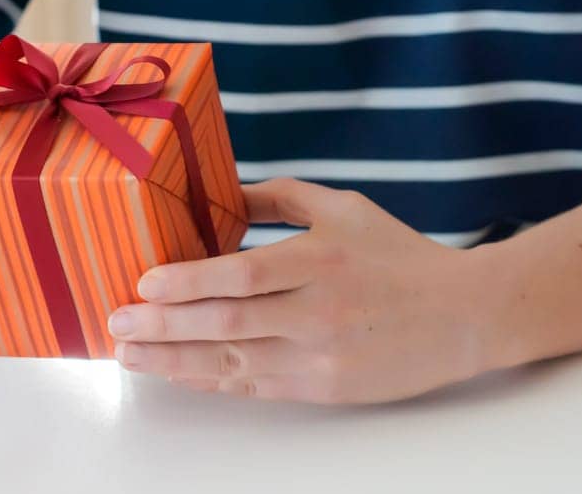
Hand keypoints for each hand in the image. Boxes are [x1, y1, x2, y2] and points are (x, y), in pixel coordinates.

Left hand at [106, 179, 491, 403]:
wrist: (465, 316)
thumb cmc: (398, 255)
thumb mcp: (342, 207)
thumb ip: (279, 198)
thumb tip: (217, 192)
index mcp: (322, 259)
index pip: (244, 274)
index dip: (190, 282)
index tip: (144, 284)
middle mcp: (320, 311)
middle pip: (228, 322)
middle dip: (164, 327)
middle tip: (116, 324)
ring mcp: (322, 356)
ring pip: (234, 363)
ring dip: (175, 362)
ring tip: (129, 356)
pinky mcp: (326, 388)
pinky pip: (256, 386)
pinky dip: (212, 381)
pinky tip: (178, 374)